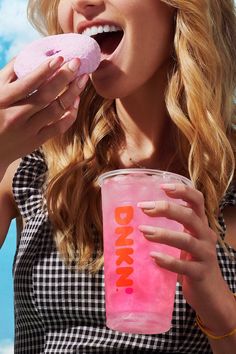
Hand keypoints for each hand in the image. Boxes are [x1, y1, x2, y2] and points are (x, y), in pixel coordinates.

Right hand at [0, 56, 88, 170]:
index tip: (60, 58)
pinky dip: (70, 114)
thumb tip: (28, 54)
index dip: (45, 70)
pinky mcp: (36, 141)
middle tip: (77, 63)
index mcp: (2, 100)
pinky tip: (76, 101)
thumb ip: (8, 74)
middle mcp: (16, 116)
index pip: (27, 83)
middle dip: (64, 78)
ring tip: (82, 79)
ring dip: (72, 94)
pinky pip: (59, 127)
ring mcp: (28, 131)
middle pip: (46, 96)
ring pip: (56, 111)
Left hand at [137, 183, 227, 312]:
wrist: (211, 295)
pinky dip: (168, 261)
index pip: (197, 201)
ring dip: (163, 234)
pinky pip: (184, 266)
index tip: (162, 186)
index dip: (182, 191)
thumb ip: (172, 229)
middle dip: (167, 209)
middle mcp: (206, 236)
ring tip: (143, 231)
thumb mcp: (186, 242)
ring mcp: (205, 255)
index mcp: (200, 226)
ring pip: (186, 240)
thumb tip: (139, 218)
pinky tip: (154, 257)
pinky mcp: (201, 274)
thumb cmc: (192, 264)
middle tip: (144, 208)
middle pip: (190, 216)